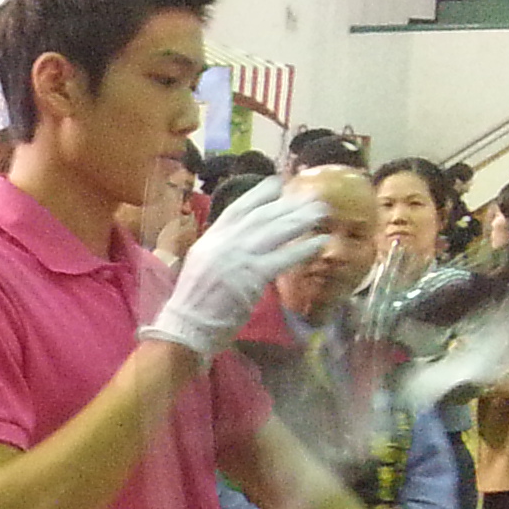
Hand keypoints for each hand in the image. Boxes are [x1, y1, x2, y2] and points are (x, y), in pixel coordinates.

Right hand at [139, 181, 329, 365]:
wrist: (187, 325)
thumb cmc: (194, 301)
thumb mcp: (203, 263)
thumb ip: (222, 248)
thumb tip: (247, 238)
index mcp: (212, 238)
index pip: (238, 208)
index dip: (259, 194)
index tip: (278, 183)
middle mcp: (226, 242)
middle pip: (263, 216)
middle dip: (289, 204)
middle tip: (312, 196)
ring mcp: (240, 257)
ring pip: (276, 231)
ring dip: (302, 220)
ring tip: (321, 213)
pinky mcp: (253, 276)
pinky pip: (285, 258)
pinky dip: (304, 248)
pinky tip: (321, 242)